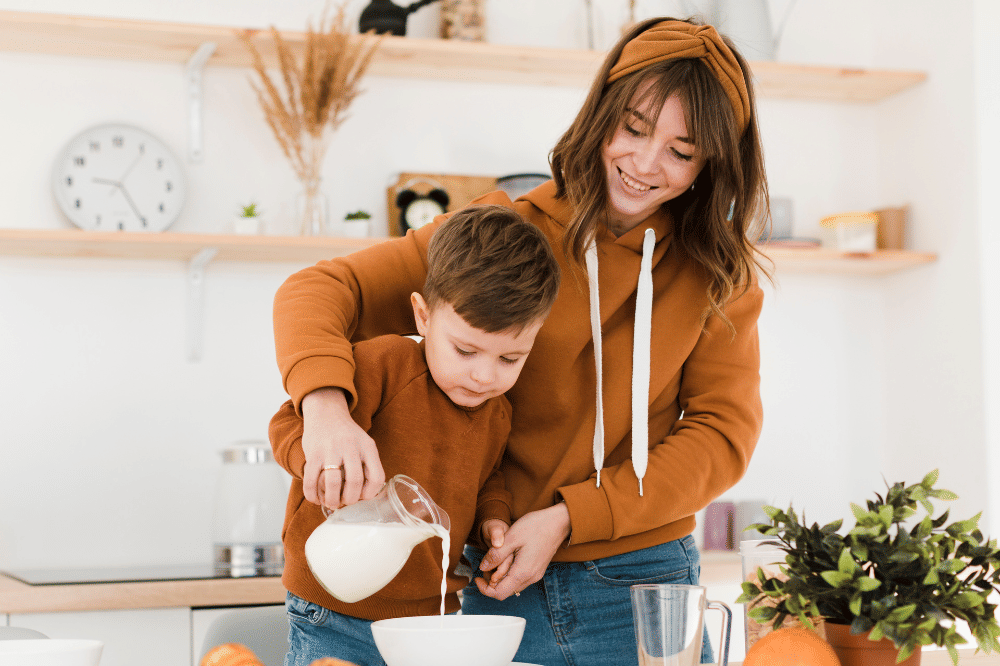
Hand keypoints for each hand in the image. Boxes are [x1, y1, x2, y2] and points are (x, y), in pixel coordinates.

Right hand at [300, 387, 385, 511]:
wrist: (326, 412)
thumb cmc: (347, 435)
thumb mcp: (365, 444)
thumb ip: (369, 465)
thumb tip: (366, 496)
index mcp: (367, 447)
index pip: (377, 476)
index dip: (371, 493)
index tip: (363, 497)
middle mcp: (350, 447)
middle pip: (354, 481)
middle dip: (350, 499)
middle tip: (345, 502)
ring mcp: (330, 450)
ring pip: (332, 483)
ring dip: (332, 500)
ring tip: (331, 503)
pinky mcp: (313, 454)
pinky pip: (311, 481)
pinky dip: (312, 495)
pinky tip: (316, 499)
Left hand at [475, 503, 569, 599]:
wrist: (559, 521)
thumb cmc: (536, 526)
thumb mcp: (511, 537)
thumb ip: (496, 555)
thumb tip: (483, 567)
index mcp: (522, 572)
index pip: (499, 594)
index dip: (484, 589)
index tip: (477, 577)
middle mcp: (530, 578)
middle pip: (506, 591)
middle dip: (491, 583)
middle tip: (486, 566)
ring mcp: (536, 574)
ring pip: (513, 586)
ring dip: (501, 579)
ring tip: (495, 561)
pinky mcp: (538, 569)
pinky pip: (520, 579)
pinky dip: (510, 574)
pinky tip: (507, 559)